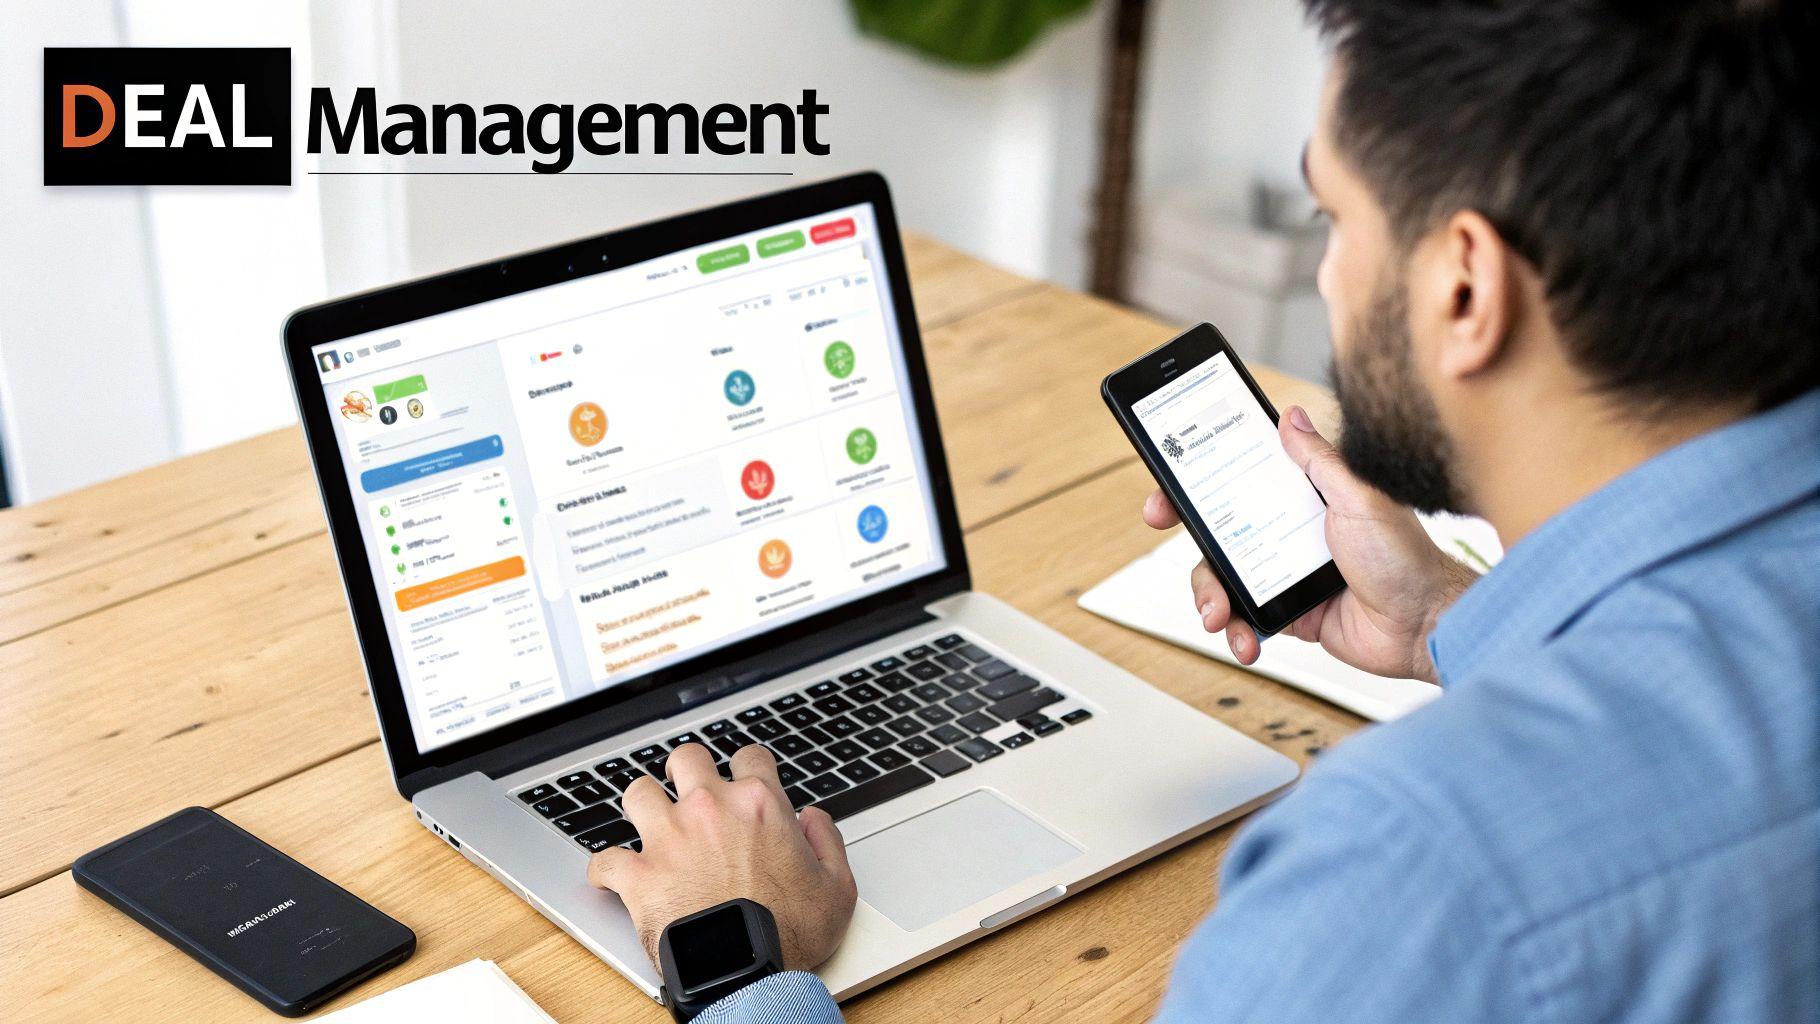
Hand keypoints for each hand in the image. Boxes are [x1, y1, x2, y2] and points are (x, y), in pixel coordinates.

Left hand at [587, 743, 857, 971]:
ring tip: (648, 820)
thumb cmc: (790, 934)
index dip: (747, 766)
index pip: (750, 756)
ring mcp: (669, 838)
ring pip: (638, 793)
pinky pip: (605, 860)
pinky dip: (607, 869)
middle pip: (686, 759)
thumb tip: (813, 819)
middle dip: (685, 769)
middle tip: (688, 788)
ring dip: (642, 805)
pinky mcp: (638, 875)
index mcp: (759, 805)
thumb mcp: (837, 886)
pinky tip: (612, 877)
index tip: (743, 780)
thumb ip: (827, 841)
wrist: (745, 971)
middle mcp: (710, 809)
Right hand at [1141, 405, 1476, 683]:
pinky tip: (1246, 640)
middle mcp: (1289, 533)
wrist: (1426, 626)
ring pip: (1225, 579)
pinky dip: (1239, 631)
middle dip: (1188, 535)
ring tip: (1218, 616)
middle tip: (1162, 530)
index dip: (1199, 483)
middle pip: (1220, 530)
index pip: (1240, 482)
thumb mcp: (1358, 498)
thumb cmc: (1406, 558)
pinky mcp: (1289, 614)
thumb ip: (1319, 461)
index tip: (1169, 487)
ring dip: (1211, 596)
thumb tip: (1290, 417)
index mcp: (1303, 500)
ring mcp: (1285, 574)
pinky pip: (1247, 619)